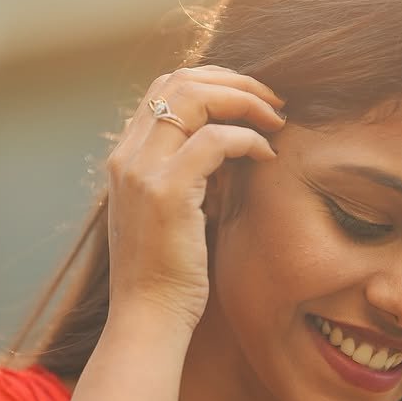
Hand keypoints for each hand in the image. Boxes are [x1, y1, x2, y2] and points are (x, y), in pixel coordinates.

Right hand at [105, 66, 285, 335]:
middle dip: (233, 81)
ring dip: (244, 100)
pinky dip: (248, 139)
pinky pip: (214, 140)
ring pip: (194, 97)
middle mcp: (127, 157)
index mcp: (125, 159)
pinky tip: (267, 156)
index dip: (212, 82)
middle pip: (178, 80)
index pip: (164, 90)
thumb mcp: (170, 216)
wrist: (148, 320)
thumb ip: (185, 178)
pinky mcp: (166, 192)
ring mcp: (142, 172)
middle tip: (273, 101)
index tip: (250, 102)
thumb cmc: (167, 278)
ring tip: (276, 120)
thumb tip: (224, 149)